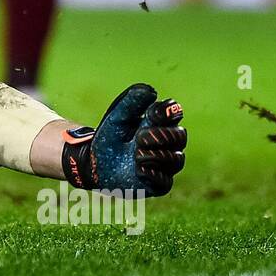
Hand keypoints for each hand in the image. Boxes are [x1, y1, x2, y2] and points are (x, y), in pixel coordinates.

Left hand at [62, 83, 186, 195]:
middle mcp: (169, 144)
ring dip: (154, 155)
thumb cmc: (110, 137)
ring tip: (134, 154)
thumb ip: (132, 102)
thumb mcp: (118, 116)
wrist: (95, 162)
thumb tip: (151, 91)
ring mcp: (166, 165)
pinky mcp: (159, 184)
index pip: (175, 113)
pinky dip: (153, 174)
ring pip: (176, 159)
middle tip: (138, 138)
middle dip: (159, 136)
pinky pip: (166, 181)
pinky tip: (139, 169)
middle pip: (180, 136)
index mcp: (161, 123)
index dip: (167, 113)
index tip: (151, 114)